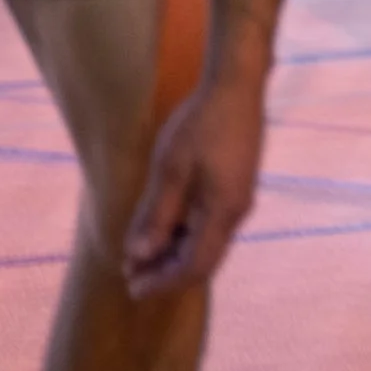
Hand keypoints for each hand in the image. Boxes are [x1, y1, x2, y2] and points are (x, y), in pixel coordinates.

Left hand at [122, 68, 266, 300]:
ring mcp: (240, 198)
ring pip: (207, 243)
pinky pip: (212, 224)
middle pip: (203, 260)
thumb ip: (156, 216)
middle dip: (166, 272)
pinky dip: (186, 234)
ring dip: (175, 254)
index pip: (193, 267)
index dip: (162, 283)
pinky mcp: (237, 185)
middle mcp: (236, 212)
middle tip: (131, 274)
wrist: (237, 84)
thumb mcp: (170, 169)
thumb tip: (139, 257)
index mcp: (222, 212)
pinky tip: (165, 226)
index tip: (132, 287)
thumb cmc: (200, 123)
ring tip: (141, 254)